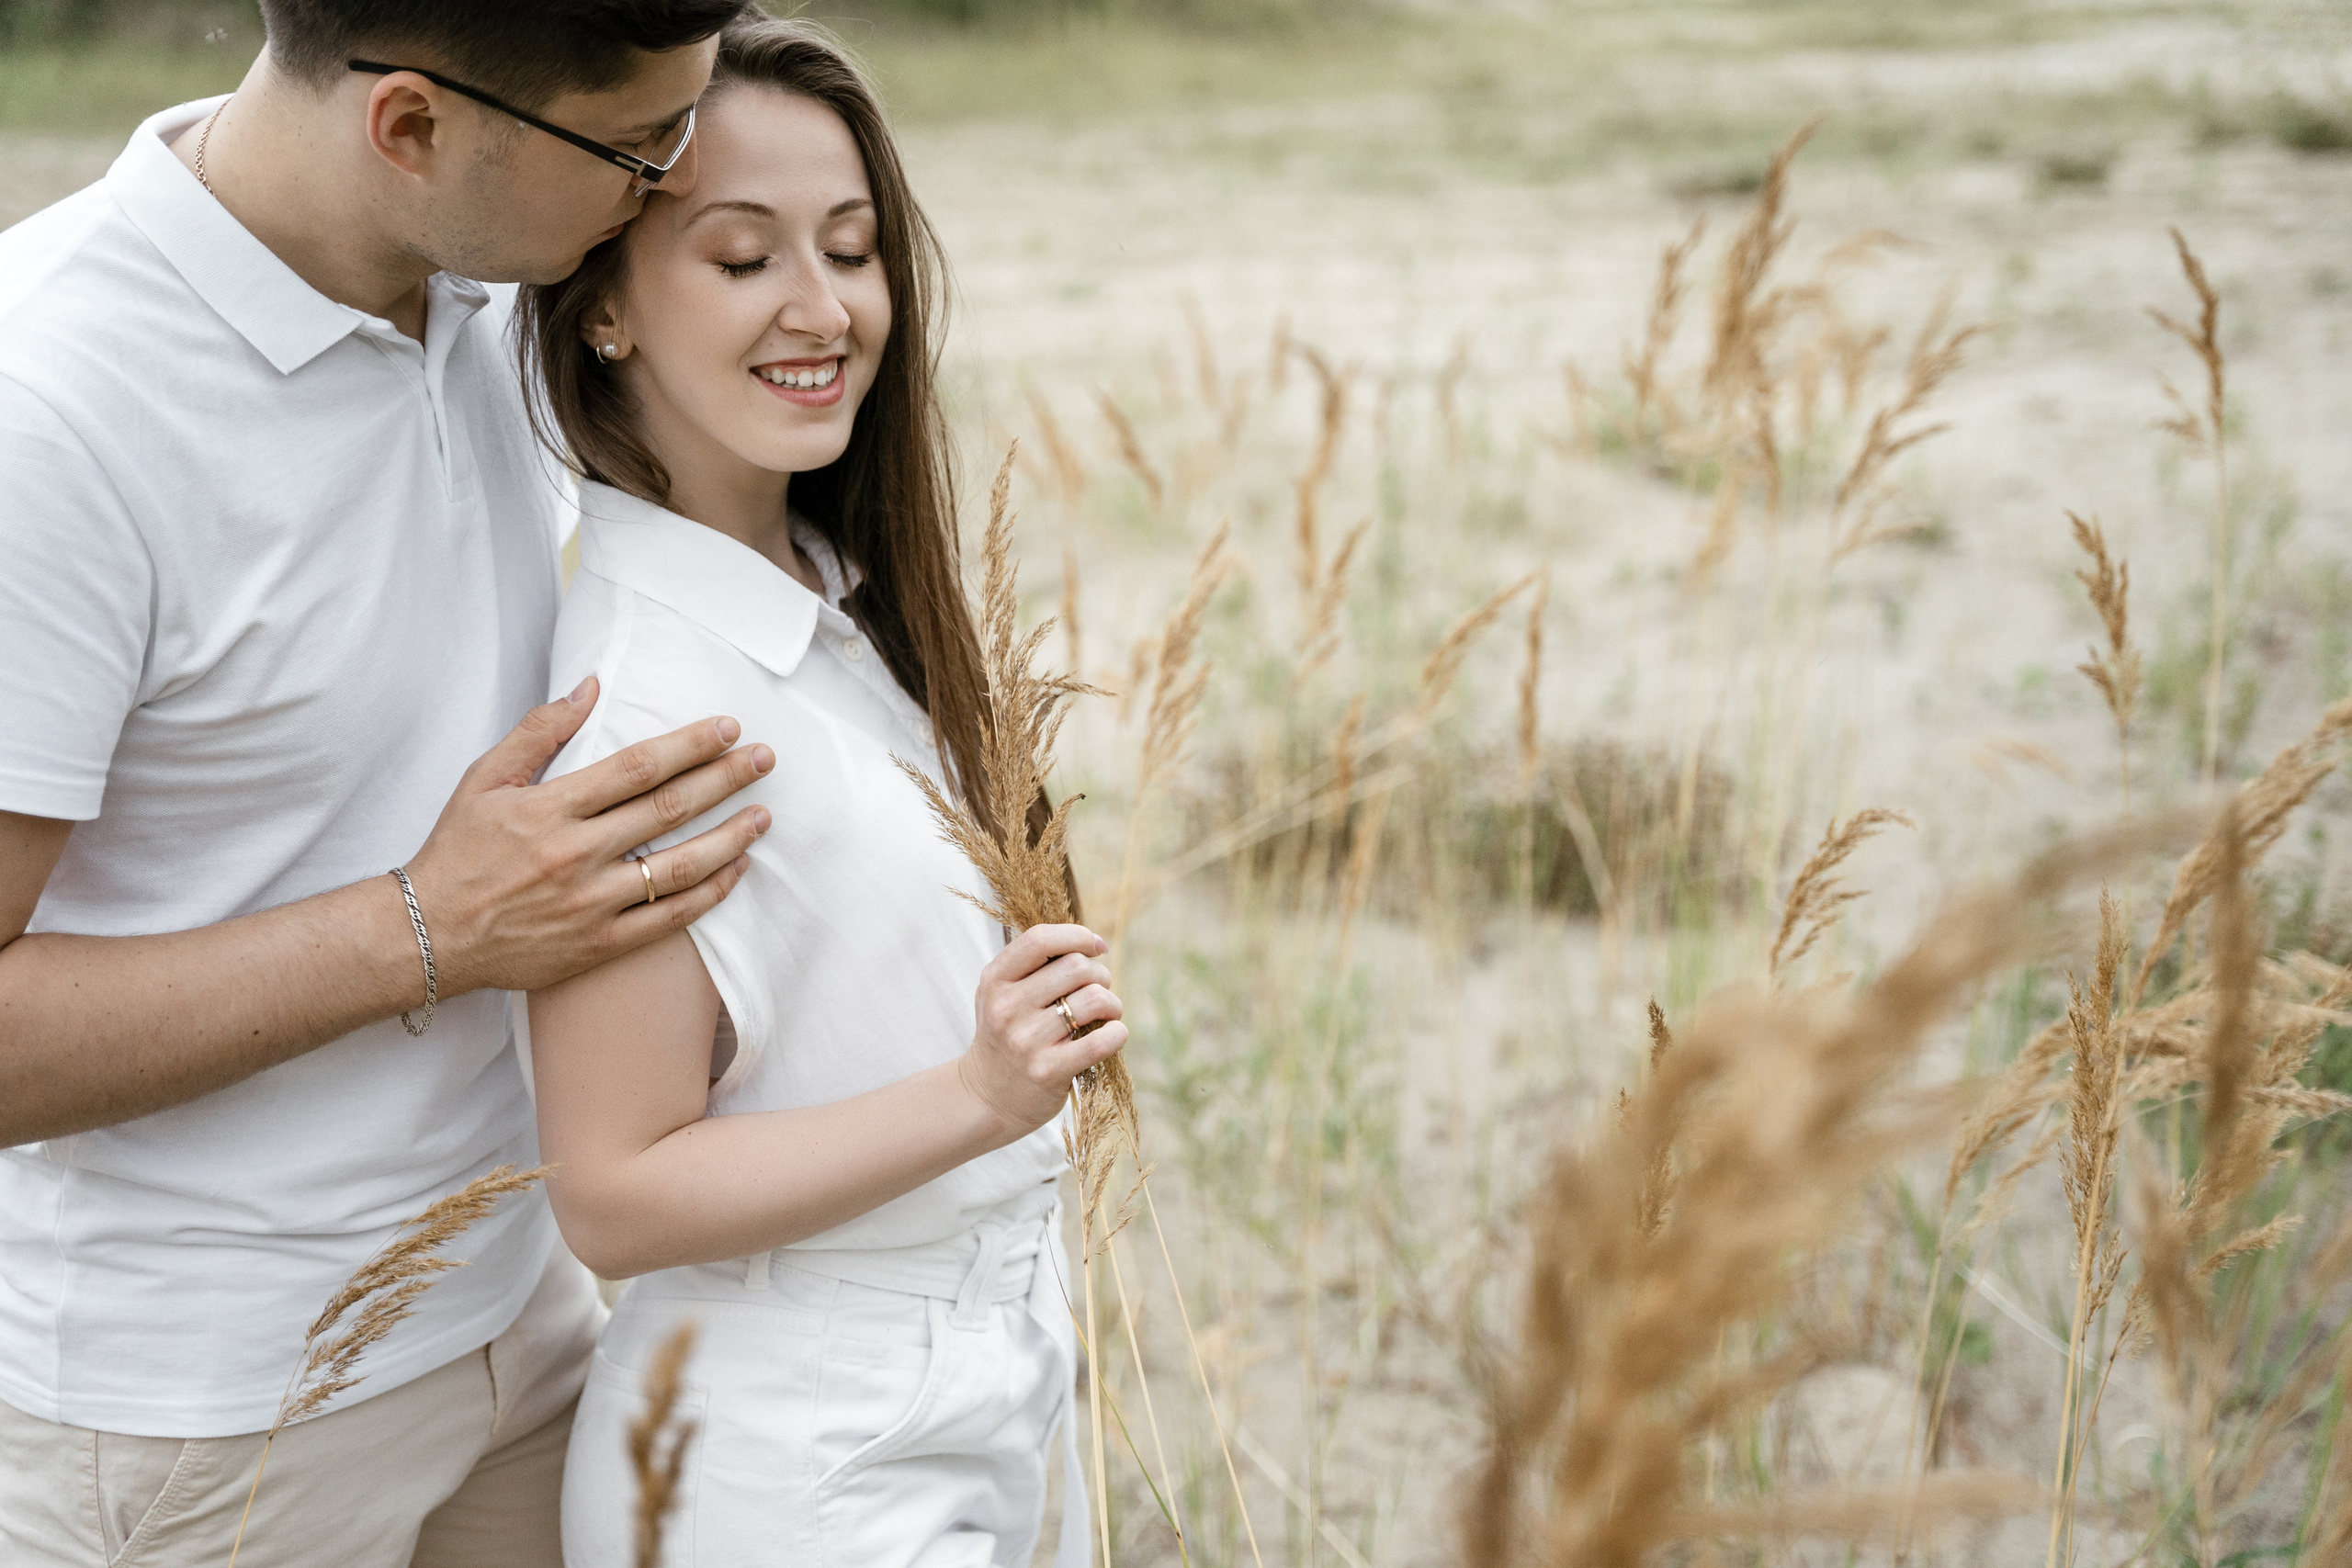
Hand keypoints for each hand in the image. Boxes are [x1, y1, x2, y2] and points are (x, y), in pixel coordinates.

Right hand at [402, 677, 773, 995]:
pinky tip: (736, 870)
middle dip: (726, 779)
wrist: (428, 936)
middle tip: (765, 759)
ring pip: (679, 867)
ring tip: (763, 816)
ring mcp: (590, 903)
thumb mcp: (484, 779)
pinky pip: (669, 919)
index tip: (729, 729)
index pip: (638, 766)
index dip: (691, 745)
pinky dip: (709, 894)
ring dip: (730, 838)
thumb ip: (539, 731)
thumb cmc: (456, 852)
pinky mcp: (598, 945)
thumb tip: (592, 686)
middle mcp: (575, 854)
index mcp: (550, 808)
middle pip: (669, 809)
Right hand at [958, 923, 1127, 1136]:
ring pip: (1093, 999)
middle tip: (1099, 989)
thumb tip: (1095, 943)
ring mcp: (1026, 1041)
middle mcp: (1007, 1008)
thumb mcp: (1003, 993)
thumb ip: (1036, 964)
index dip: (1077, 936)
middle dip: (1100, 974)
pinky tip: (1114, 1034)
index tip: (1096, 946)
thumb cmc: (1007, 1035)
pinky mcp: (1048, 1071)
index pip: (1040, 940)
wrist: (987, 1096)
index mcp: (995, 980)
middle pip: (1076, 967)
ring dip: (1112, 1003)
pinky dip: (1117, 1033)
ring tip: (1107, 1013)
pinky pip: (1100, 1042)